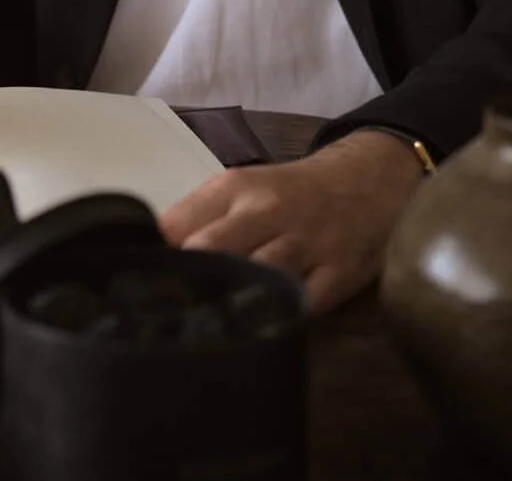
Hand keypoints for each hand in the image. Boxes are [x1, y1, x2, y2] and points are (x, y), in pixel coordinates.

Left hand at [158, 129, 425, 312]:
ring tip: (211, 325)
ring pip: (257, 276)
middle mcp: (267, 210)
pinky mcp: (338, 274)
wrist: (364, 182)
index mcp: (234, 186)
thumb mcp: (241, 189)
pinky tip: (261, 329)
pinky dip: (279, 318)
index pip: (176, 224)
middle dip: (190, 281)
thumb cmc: (289, 192)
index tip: (147, 282)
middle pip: (211, 249)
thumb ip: (200, 218)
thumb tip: (153, 255)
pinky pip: (301, 304)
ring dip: (233, 302)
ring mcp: (305, 243)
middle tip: (174, 311)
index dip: (158, 257)